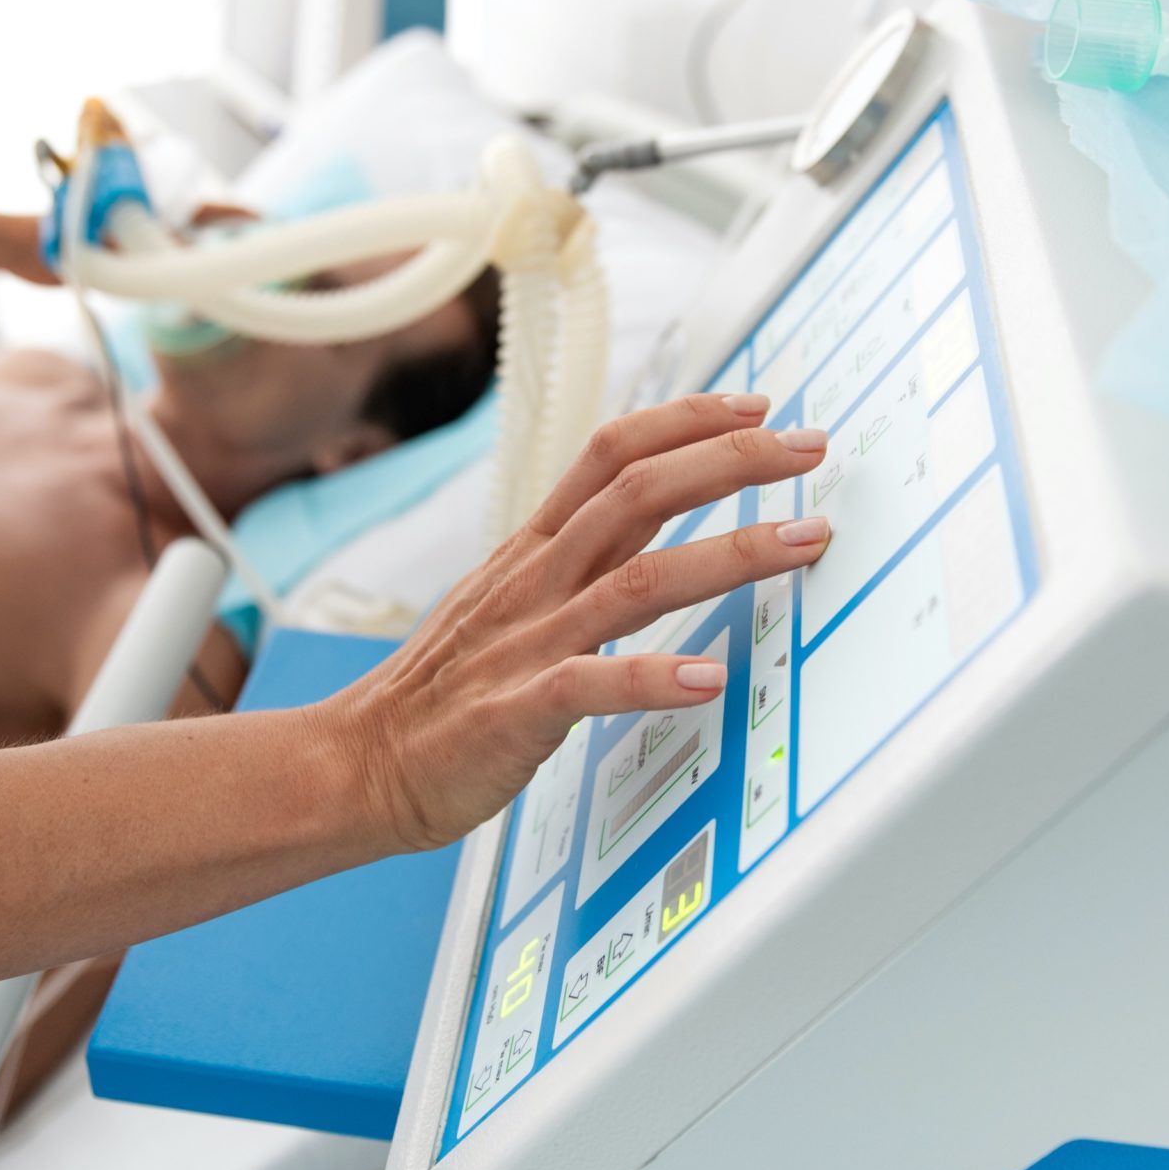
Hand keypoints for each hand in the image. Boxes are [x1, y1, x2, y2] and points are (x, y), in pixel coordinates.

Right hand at [318, 393, 830, 851]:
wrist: (361, 762)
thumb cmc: (444, 691)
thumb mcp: (510, 598)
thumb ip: (580, 558)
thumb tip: (651, 514)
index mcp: (533, 549)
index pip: (613, 453)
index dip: (688, 420)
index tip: (758, 407)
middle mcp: (535, 581)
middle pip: (639, 492)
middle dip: (732, 460)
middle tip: (807, 446)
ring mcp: (527, 643)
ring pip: (637, 579)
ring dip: (729, 555)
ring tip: (802, 541)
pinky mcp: (518, 711)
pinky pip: (591, 686)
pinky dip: (652, 678)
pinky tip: (708, 680)